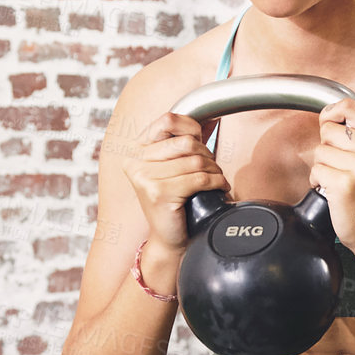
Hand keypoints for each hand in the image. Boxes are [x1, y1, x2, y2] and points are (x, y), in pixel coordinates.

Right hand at [118, 112, 229, 251]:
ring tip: (215, 179)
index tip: (201, 139)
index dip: (191, 126)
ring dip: (214, 170)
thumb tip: (212, 116)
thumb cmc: (173, 199)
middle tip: (211, 167)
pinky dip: (217, 182)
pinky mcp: (159, 193)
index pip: (168, 120)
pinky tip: (219, 188)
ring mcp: (144, 177)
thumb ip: (184, 141)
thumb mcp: (173, 165)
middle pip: (186, 142)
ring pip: (196, 161)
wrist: (167, 237)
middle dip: (206, 154)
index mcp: (136, 149)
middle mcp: (135, 161)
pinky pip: (200, 179)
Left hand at [310, 98, 354, 259]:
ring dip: (323, 166)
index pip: (350, 106)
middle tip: (342, 165)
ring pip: (320, 151)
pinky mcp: (344, 184)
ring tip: (339, 180)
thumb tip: (330, 116)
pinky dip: (318, 181)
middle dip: (328, 147)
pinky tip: (332, 190)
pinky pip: (316, 170)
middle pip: (329, 130)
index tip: (329, 125)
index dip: (332, 114)